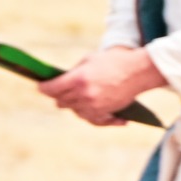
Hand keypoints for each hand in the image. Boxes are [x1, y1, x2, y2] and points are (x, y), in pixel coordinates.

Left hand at [39, 47, 163, 125]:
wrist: (140, 70)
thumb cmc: (115, 60)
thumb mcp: (90, 59)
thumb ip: (74, 72)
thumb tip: (62, 80)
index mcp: (78, 79)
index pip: (51, 89)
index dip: (43, 88)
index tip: (41, 87)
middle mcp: (84, 95)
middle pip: (61, 102)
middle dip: (59, 96)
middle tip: (60, 91)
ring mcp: (95, 106)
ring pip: (75, 111)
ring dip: (75, 105)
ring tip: (80, 98)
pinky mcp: (106, 112)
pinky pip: (93, 120)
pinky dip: (94, 118)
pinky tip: (95, 113)